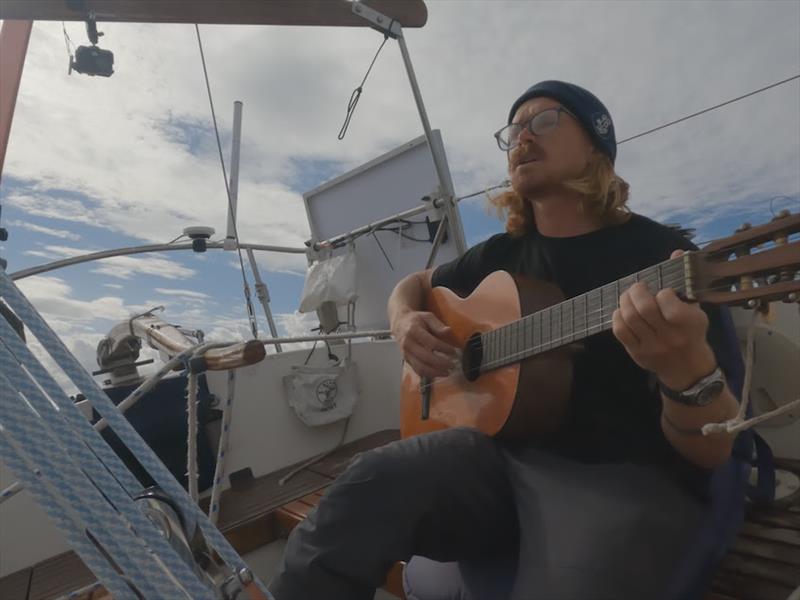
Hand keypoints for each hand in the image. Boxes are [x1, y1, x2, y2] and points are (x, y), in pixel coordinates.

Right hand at [392, 310, 457, 378]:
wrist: (400, 324)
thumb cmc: (415, 320)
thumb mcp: (427, 317)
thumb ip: (437, 324)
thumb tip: (448, 331)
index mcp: (413, 331)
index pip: (431, 342)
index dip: (444, 348)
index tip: (453, 351)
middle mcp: (408, 343)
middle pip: (426, 357)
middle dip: (441, 363)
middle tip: (452, 364)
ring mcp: (406, 353)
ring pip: (420, 367)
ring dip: (435, 372)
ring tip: (447, 372)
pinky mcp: (406, 360)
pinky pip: (417, 370)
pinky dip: (429, 374)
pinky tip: (438, 373)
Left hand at [611, 250, 716, 390]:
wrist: (688, 369)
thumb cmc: (692, 333)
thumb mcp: (696, 310)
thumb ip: (685, 283)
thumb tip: (676, 253)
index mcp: (687, 324)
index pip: (667, 302)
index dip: (662, 292)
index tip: (664, 291)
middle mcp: (668, 336)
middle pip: (643, 309)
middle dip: (637, 291)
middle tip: (639, 287)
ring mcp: (650, 346)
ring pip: (629, 318)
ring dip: (625, 301)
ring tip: (629, 296)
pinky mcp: (636, 353)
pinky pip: (620, 331)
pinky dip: (618, 316)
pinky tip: (623, 311)